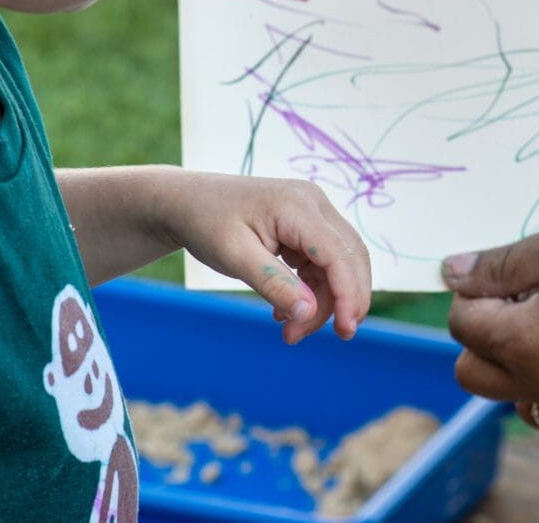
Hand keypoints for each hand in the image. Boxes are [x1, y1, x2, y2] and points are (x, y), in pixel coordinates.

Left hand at [154, 172, 372, 344]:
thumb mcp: (234, 257)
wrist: (188, 202)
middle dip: (343, 300)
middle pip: (349, 257)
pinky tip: (285, 312)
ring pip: (339, 263)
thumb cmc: (206, 223)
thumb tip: (308, 313)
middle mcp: (315, 204)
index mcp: (298, 206)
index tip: (345, 331)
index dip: (348, 293)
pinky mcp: (306, 226)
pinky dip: (311, 290)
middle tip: (331, 337)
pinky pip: (323, 262)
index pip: (339, 253)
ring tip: (290, 332)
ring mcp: (312, 213)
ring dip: (324, 300)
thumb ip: (273, 284)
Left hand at [442, 217, 538, 442]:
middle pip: (474, 374)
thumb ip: (505, 262)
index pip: (461, 323)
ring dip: (532, 363)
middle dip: (486, 337)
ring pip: (526, 396)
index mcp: (522, 343)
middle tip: (530, 299)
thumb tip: (453, 272)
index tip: (513, 273)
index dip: (477, 291)